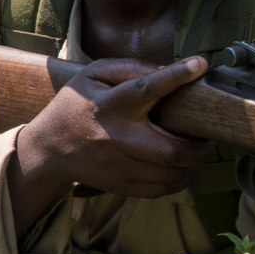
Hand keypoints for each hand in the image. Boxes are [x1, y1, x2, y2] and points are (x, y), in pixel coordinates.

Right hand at [17, 56, 211, 199]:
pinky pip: (164, 189)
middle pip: (170, 150)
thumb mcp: (92, 77)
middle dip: (199, 144)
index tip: (200, 64)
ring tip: (198, 149)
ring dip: (195, 163)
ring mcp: (119, 166)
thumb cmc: (75, 107)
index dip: (175, 76)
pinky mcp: (122, 185)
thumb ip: (129, 68)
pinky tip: (183, 166)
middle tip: (206, 133)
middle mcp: (115, 138)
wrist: (48, 150)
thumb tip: (169, 70)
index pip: (144, 89)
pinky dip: (182, 178)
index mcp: (109, 106)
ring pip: (173, 174)